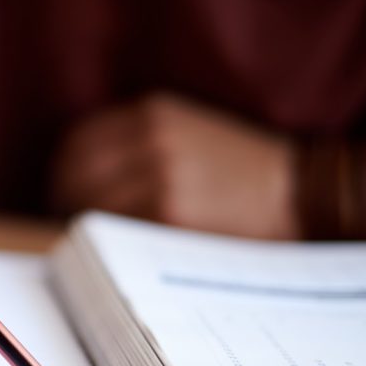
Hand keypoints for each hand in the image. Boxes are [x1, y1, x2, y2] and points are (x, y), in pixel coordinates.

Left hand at [52, 92, 298, 239]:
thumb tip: (77, 177)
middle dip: (67, 202)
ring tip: (96, 243)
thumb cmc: (242, 170)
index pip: (77, 143)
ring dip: (85, 226)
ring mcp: (160, 176)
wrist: (301, 192)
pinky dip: (110, 243)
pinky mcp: (170, 214)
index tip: (64, 194)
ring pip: (91, 205)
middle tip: (72, 226)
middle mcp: (151, 139)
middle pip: (75, 175)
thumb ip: (136, 143)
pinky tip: (120, 252)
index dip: (64, 173)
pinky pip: (118, 230)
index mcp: (152, 113)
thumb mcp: (188, 130)